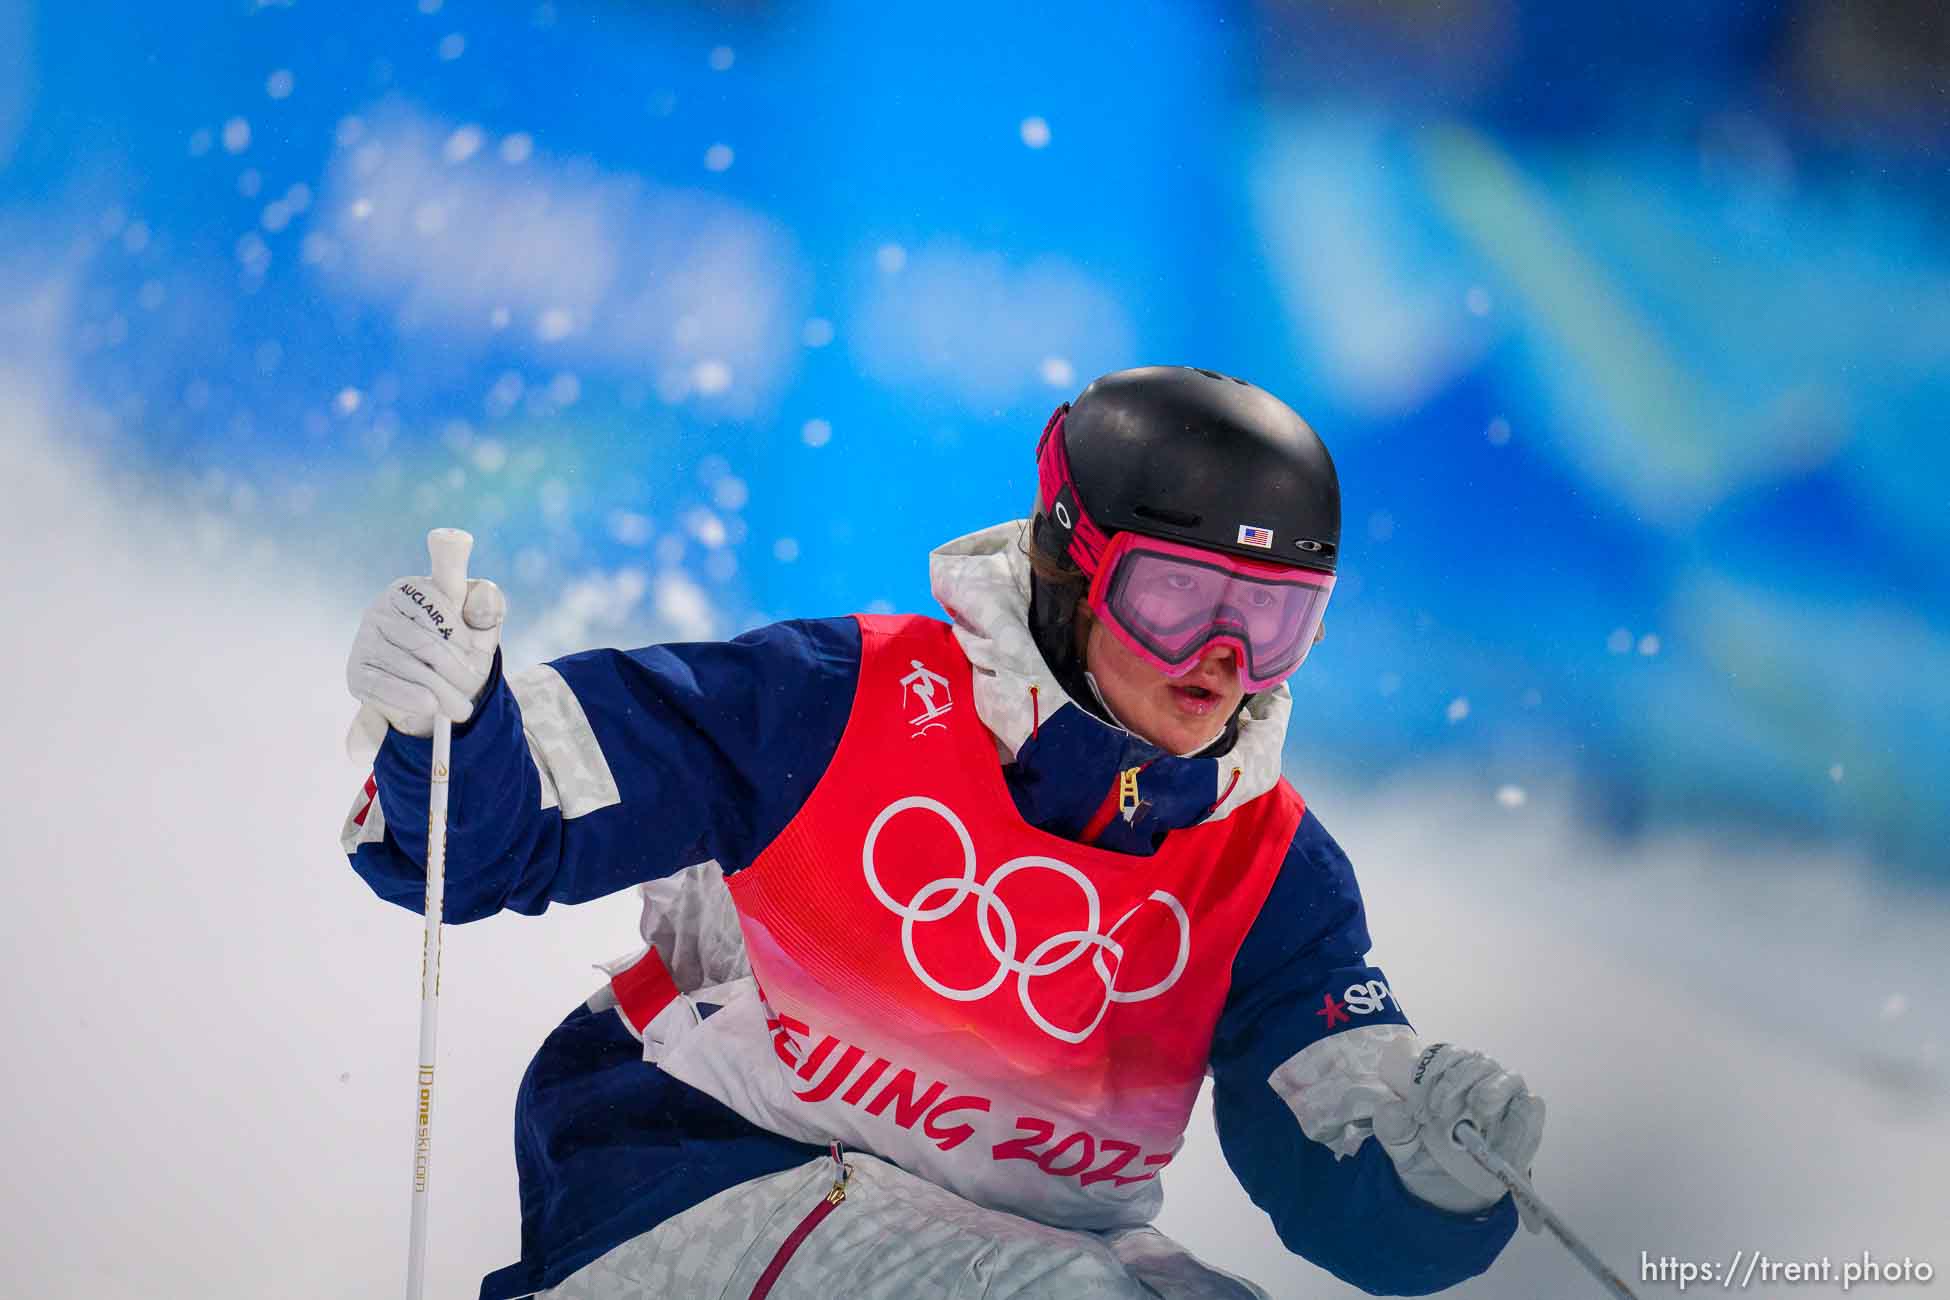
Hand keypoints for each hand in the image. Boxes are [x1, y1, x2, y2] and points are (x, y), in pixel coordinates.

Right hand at [346, 573, 505, 738]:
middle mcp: (380, 608)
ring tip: (461, 707)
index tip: (474, 651)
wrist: (437, 691)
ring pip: (410, 668)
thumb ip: (485, 602)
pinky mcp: (356, 672)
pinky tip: (430, 707)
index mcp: (411, 588)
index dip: (463, 636)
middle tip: (473, 687)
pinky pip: (384, 686)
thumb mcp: (481, 625)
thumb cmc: (461, 649)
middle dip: (457, 670)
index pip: (441, 608)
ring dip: (442, 691)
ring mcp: (365, 640)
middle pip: (426, 643)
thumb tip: (480, 592)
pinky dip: (411, 698)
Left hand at [1374, 1039, 1544, 1224]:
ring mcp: (1508, 1096)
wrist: (1449, 1185)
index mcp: (1450, 1071)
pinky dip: (1519, 1124)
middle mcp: (1482, 1076)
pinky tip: (1500, 1145)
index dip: (1433, 1071)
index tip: (1419, 1104)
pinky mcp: (1527, 1119)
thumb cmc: (1425, 1150)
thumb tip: (1394, 1108)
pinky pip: (1530, 1110)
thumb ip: (1392, 1125)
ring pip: (1509, 1078)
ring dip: (1492, 1091)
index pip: (1446, 1055)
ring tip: (1478, 1110)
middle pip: (1477, 1062)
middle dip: (1457, 1081)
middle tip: (1438, 1111)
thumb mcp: (1400, 1140)